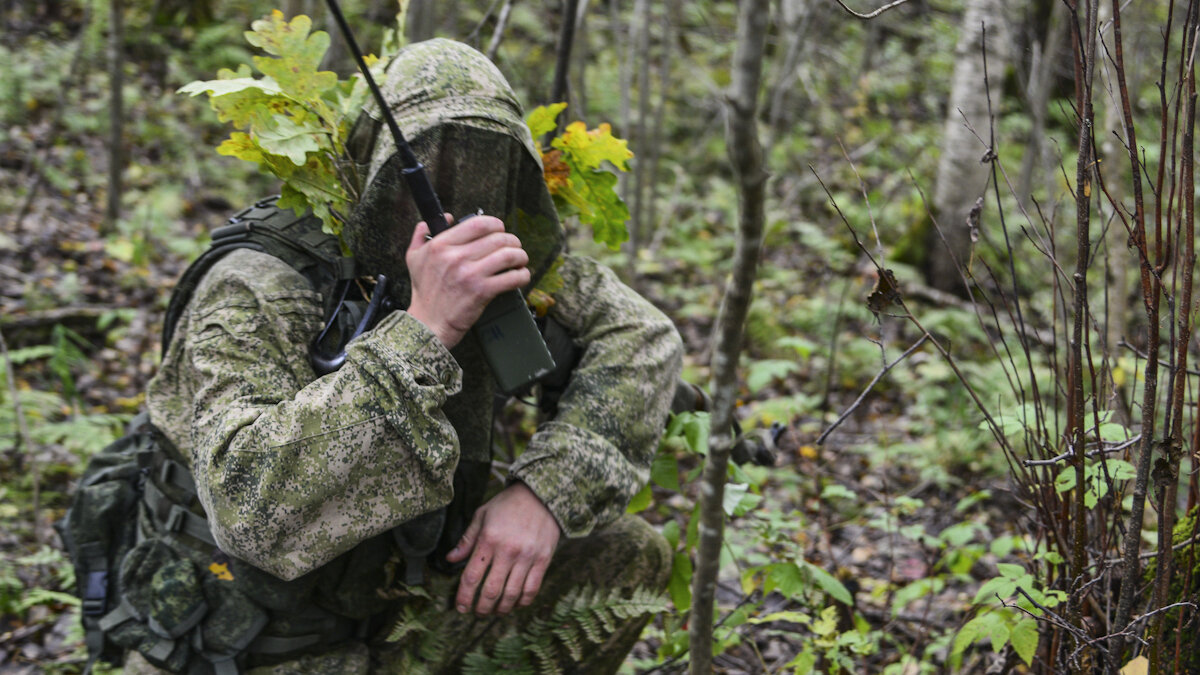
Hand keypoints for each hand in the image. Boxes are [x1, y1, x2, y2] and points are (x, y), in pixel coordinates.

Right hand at [405, 214, 529, 348]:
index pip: (478, 223)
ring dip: (520, 256)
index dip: (496, 224)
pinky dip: (522, 275)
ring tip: (520, 260)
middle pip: (498, 238)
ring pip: (508, 255)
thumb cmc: (424, 292)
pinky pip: (512, 277)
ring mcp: (469, 274)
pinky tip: (521, 276)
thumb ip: (423, 234)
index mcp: (440, 245)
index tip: (500, 230)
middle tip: (514, 247)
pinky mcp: (481, 292)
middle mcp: (455, 257)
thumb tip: (446, 216)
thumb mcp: (414, 258)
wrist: (427, 323)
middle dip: (512, 241)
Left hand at [446, 482, 561, 614]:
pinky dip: (522, 601)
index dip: (464, 597)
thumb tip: (450, 559)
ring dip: (501, 608)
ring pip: (512, 594)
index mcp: (488, 539)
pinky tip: (515, 604)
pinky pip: (532, 588)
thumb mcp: (482, 515)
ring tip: (495, 611)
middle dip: (482, 608)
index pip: (471, 577)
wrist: (541, 494)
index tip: (460, 607)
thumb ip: (467, 539)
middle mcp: (507, 551)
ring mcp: (527, 556)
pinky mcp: (543, 559)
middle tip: (478, 613)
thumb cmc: (508, 504)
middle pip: (491, 590)